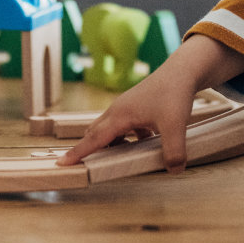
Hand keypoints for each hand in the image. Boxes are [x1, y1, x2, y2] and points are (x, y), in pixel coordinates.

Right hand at [59, 35, 243, 172]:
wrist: (182, 72)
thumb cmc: (174, 94)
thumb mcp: (176, 126)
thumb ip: (173, 151)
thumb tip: (173, 170)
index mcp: (120, 115)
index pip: (94, 139)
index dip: (78, 152)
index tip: (61, 163)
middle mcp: (118, 111)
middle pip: (96, 133)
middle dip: (89, 149)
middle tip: (85, 166)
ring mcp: (126, 108)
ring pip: (110, 130)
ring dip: (111, 145)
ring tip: (119, 159)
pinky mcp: (135, 107)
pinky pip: (124, 127)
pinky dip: (128, 138)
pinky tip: (147, 142)